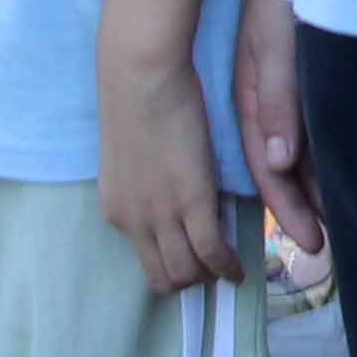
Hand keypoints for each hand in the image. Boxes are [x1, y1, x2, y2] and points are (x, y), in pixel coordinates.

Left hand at [94, 43, 238, 294]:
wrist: (140, 75)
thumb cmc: (137, 97)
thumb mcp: (134, 155)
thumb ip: (147, 184)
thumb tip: (169, 194)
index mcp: (116, 208)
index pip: (144, 258)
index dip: (171, 265)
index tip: (192, 260)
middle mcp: (132, 221)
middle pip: (163, 277)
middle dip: (190, 281)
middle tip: (215, 270)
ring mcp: (160, 215)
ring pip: (186, 272)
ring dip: (210, 277)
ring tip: (229, 269)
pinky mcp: (191, 203)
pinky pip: (212, 253)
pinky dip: (228, 266)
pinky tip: (240, 266)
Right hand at [238, 0, 328, 253]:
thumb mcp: (279, 48)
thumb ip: (280, 100)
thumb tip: (280, 162)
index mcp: (253, 99)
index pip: (270, 168)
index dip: (288, 207)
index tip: (310, 241)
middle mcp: (264, 102)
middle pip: (280, 169)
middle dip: (299, 208)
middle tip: (323, 249)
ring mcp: (278, 90)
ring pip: (293, 153)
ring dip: (310, 188)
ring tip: (332, 225)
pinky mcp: (293, 77)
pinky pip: (302, 130)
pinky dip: (315, 158)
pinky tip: (330, 174)